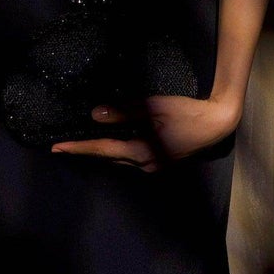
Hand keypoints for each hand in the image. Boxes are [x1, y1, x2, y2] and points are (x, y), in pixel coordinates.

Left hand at [52, 91, 242, 171]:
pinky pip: (131, 158)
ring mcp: (154, 166)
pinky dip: (117, 151)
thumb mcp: (154, 108)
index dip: (79, 148)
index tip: (57, 148)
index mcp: (140, 152)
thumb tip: (96, 115)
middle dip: (87, 152)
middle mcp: (144, 164)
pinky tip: (113, 142)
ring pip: (120, 160)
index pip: (102, 150)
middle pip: (108, 158)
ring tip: (83, 144)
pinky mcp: (161, 161)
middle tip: (64, 146)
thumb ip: (124, 112)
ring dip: (102, 152)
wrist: (216, 124)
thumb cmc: (187, 112)